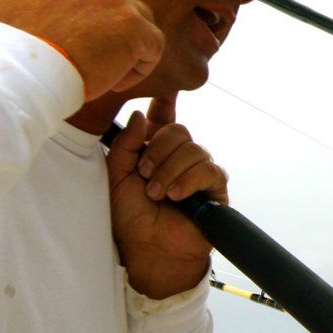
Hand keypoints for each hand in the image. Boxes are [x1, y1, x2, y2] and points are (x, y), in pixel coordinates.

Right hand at [0, 0, 163, 99]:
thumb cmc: (5, 43)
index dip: (84, 26)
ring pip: (139, 25)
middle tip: (82, 62)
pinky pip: (154, 46)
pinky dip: (140, 67)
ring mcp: (117, 0)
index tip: (67, 45)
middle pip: (117, 9)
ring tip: (99, 71)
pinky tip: (112, 81)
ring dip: (126, 50)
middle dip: (106, 38)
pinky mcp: (135, 27)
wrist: (20, 71)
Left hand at [108, 95, 228, 298]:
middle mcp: (180, 156)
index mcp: (155, 150)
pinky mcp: (215, 187)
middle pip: (178, 130)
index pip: (165, 116)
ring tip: (157, 194)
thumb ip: (125, 144)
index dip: (167, 98)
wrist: (148, 249)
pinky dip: (187, 180)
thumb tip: (142, 114)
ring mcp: (199, 170)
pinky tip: (176, 197)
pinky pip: (207, 169)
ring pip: (193, 149)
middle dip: (157, 152)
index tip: (165, 83)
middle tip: (145, 175)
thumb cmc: (130, 217)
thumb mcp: (116, 177)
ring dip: (169, 171)